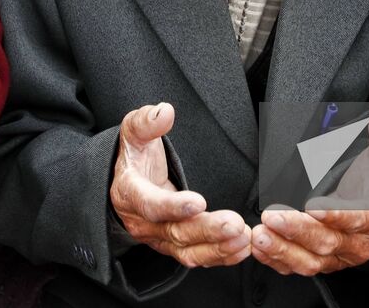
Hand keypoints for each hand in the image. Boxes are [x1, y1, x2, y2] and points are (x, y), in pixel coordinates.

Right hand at [110, 103, 251, 267]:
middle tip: (234, 223)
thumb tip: (164, 112)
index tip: (199, 202)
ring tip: (243, 237)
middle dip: (207, 230)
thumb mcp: (133, 133)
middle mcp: (143, 222)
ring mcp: (159, 238)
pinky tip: (241, 249)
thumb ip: (146, 122)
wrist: (125, 183)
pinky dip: (220, 256)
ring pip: (188, 250)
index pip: (151, 204)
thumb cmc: (133, 156)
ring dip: (218, 248)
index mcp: (130, 193)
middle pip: (176, 232)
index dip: (174, 206)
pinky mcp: (173, 246)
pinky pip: (196, 257)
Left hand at [252, 107, 368, 274]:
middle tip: (272, 217)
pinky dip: (275, 259)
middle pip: (328, 241)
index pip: (358, 218)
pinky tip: (259, 247)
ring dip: (282, 249)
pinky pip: (295, 267)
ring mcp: (336, 257)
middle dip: (298, 230)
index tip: (314, 207)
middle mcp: (357, 244)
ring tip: (260, 234)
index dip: (336, 214)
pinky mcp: (317, 263)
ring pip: (309, 260)